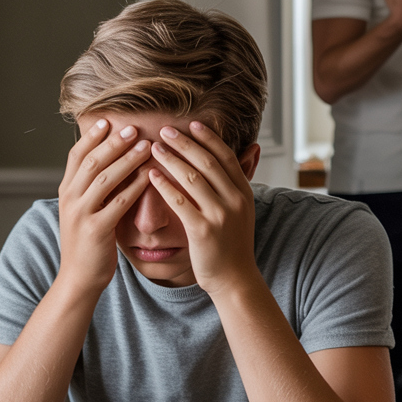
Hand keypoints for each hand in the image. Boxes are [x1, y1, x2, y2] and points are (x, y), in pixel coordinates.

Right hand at [57, 118, 150, 294]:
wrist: (79, 277)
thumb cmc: (90, 241)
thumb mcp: (86, 209)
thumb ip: (95, 187)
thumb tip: (114, 161)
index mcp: (67, 190)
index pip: (76, 155)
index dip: (92, 136)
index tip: (109, 119)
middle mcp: (70, 198)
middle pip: (91, 161)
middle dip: (113, 142)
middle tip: (133, 127)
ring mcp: (81, 213)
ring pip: (104, 178)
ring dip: (127, 159)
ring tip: (147, 145)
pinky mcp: (95, 229)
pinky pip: (117, 203)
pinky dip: (134, 187)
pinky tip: (150, 176)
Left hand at [147, 121, 258, 295]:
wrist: (235, 278)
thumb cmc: (233, 242)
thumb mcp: (243, 208)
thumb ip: (240, 180)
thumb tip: (251, 148)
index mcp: (244, 192)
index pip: (226, 156)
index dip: (208, 138)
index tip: (191, 123)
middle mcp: (235, 200)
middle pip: (207, 162)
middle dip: (185, 143)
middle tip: (165, 129)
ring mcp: (220, 215)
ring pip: (192, 178)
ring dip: (171, 159)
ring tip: (153, 147)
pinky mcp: (203, 230)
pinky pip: (180, 202)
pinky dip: (164, 185)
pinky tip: (150, 175)